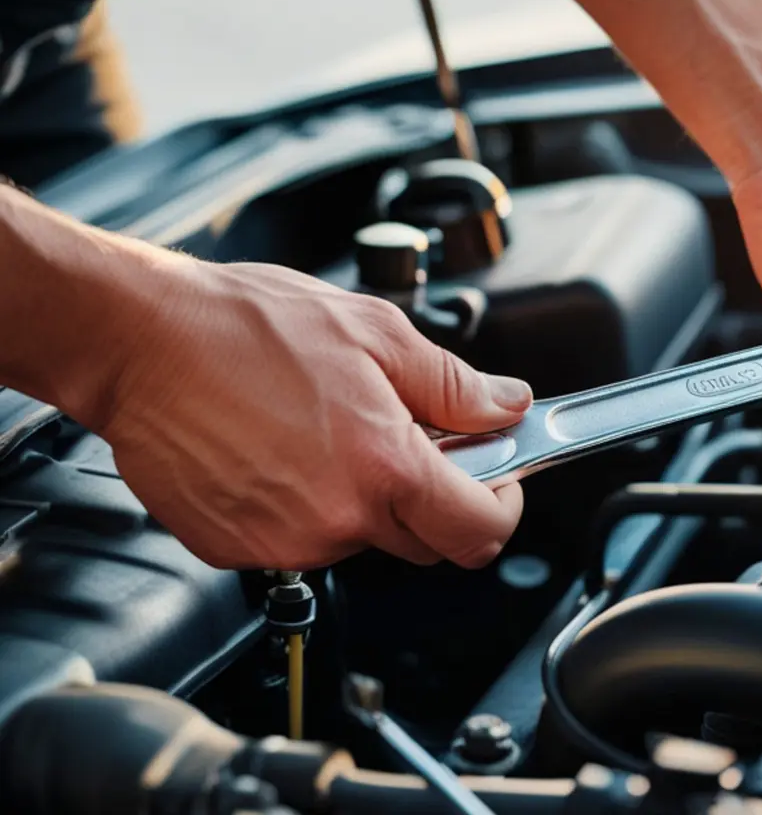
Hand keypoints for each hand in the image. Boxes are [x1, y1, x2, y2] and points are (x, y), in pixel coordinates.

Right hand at [90, 260, 531, 570]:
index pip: (479, 532)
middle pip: (426, 543)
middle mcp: (338, 520)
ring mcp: (283, 542)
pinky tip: (283, 451)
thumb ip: (455, 384)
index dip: (502, 507)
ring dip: (364, 499)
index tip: (499, 481)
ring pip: (360, 541)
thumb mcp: (376, 333)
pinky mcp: (235, 549)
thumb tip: (507, 405)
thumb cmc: (243, 327)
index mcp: (386, 468)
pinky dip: (305, 506)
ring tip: (329, 430)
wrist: (139, 339)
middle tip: (412, 440)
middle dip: (435, 499)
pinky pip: (298, 541)